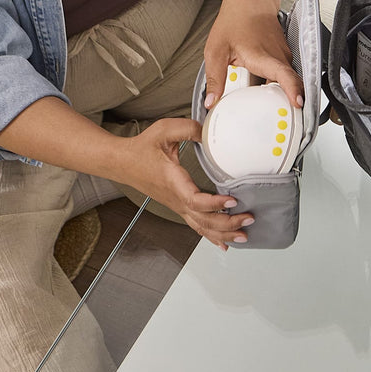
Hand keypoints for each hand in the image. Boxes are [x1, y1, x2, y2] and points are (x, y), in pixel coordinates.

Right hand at [119, 117, 253, 249]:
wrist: (122, 162)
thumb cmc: (142, 148)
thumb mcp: (165, 130)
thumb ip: (189, 128)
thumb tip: (210, 131)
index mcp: (173, 182)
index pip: (195, 200)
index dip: (215, 204)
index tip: (232, 201)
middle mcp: (175, 199)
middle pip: (203, 220)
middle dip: (227, 224)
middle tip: (248, 219)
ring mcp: (176, 205)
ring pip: (201, 227)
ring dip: (223, 233)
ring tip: (243, 235)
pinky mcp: (177, 206)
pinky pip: (196, 225)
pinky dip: (211, 236)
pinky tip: (223, 243)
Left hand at [202, 0, 301, 110]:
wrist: (249, 3)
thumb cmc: (234, 22)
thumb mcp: (216, 51)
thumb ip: (214, 79)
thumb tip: (211, 102)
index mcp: (262, 56)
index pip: (285, 74)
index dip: (293, 90)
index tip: (297, 103)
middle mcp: (278, 56)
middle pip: (288, 84)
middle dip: (284, 103)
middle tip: (274, 119)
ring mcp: (283, 55)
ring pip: (286, 81)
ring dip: (279, 94)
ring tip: (266, 105)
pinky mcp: (284, 56)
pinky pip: (283, 75)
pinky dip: (276, 84)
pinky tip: (262, 87)